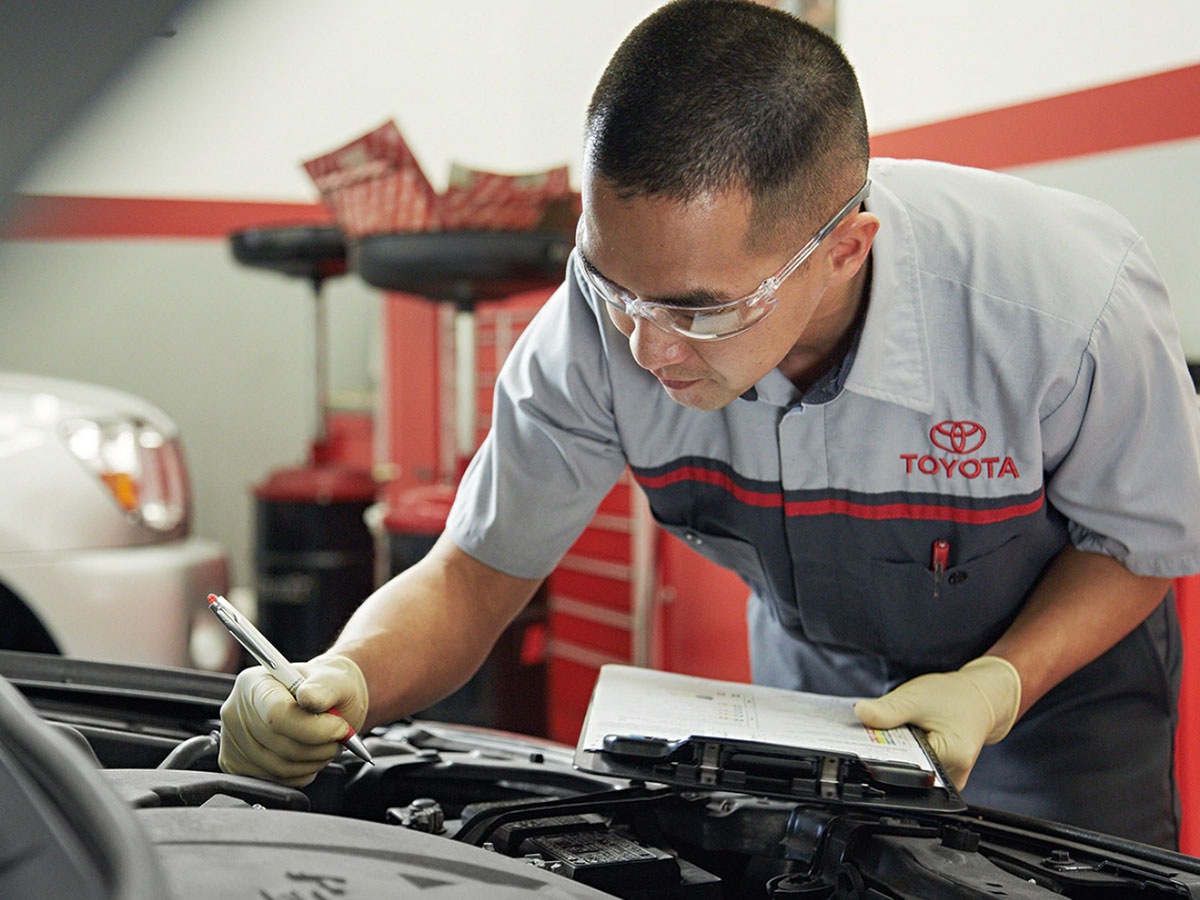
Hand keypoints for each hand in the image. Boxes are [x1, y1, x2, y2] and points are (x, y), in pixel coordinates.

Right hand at [218, 653, 368, 786]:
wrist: (321, 701)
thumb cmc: (325, 688)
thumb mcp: (335, 678)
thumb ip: (325, 686)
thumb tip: (309, 697)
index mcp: (255, 683)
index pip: (277, 714)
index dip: (313, 728)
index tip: (339, 727)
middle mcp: (236, 711)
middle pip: (280, 744)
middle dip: (320, 745)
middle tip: (339, 735)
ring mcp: (234, 741)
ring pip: (279, 767)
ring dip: (315, 760)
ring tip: (327, 743)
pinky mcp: (238, 766)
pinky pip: (277, 780)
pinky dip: (303, 772)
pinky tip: (311, 754)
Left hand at [854, 656, 1020, 789]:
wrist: (979, 699)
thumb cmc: (955, 697)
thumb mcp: (917, 698)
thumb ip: (889, 710)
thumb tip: (861, 714)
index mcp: (950, 758)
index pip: (902, 763)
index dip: (879, 750)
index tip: (863, 737)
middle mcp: (951, 776)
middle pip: (904, 769)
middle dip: (885, 750)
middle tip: (874, 730)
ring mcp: (947, 779)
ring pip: (908, 768)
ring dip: (894, 751)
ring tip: (893, 730)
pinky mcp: (940, 775)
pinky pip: (914, 767)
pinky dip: (903, 752)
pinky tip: (902, 737)